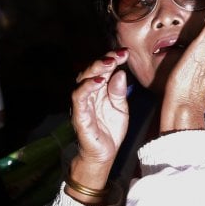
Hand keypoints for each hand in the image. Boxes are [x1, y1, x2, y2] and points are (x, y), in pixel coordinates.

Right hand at [69, 49, 129, 187]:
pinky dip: (88, 86)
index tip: (125, 52)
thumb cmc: (110, 130)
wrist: (104, 154)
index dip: (112, 58)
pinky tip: (99, 81)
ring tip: (109, 62)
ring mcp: (82, 103)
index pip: (103, 70)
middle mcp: (89, 93)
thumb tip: (120, 73)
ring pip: (83, 79)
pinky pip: (79, 97)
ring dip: (96, 69)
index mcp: (100, 90)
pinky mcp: (79, 115)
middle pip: (91, 70)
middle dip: (105, 59)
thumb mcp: (121, 108)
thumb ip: (119, 92)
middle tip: (118, 54)